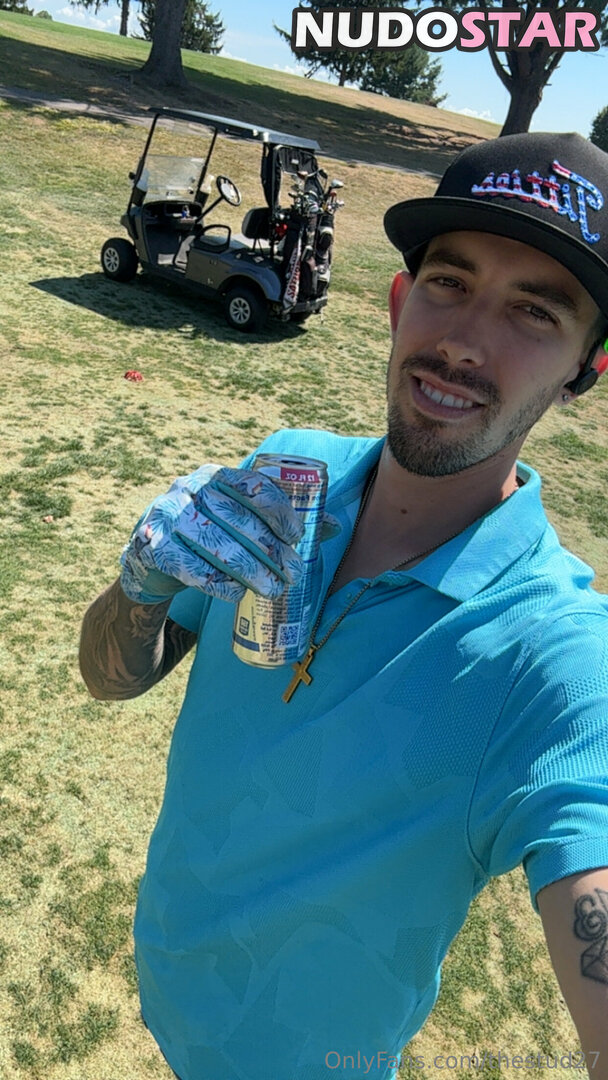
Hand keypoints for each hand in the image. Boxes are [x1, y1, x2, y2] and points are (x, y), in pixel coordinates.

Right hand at [119, 464, 337, 604]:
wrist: (151, 559)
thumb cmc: (208, 536)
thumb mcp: (239, 521)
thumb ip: (281, 520)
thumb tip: (333, 526)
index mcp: (215, 475)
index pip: (253, 485)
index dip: (280, 511)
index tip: (298, 536)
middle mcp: (189, 488)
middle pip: (238, 520)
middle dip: (271, 550)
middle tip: (294, 574)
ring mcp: (167, 515)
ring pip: (217, 545)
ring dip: (250, 571)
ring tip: (274, 589)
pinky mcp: (153, 545)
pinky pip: (191, 567)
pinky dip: (217, 583)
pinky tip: (237, 593)